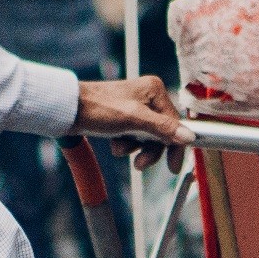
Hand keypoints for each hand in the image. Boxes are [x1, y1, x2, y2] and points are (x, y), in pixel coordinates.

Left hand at [73, 75, 192, 170]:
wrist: (69, 110)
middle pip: (162, 132)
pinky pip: (134, 136)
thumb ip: (163, 129)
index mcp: (154, 90)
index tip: (173, 167)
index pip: (175, 123)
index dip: (175, 146)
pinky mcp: (124, 116)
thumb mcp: (135, 120)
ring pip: (147, 136)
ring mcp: (136, 106)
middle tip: (140, 164)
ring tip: (119, 149)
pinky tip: (114, 142)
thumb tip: (189, 137)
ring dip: (135, 148)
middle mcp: (148, 96)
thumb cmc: (100, 109)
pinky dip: (126, 143)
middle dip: (149, 150)